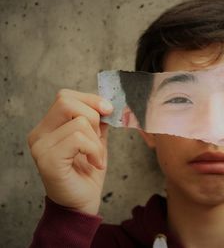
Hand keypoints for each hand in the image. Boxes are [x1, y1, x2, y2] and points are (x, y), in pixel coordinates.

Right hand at [27, 89, 112, 214]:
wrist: (82, 203)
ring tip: (96, 157)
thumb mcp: (96, 141)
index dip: (90, 99)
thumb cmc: (88, 173)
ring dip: (97, 140)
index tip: (109, 111)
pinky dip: (94, 150)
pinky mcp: (48, 160)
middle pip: (66, 101)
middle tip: (99, 137)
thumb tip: (107, 104)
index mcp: (48, 126)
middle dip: (93, 116)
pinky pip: (78, 139)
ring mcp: (41, 147)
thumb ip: (98, 121)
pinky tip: (94, 163)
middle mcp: (39, 134)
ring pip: (78, 122)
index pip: (65, 96)